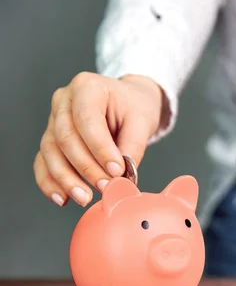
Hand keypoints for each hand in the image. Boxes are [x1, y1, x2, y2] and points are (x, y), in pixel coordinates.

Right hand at [33, 72, 163, 206]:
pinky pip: (43, 162)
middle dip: (85, 167)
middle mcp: (63, 100)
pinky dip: (50, 182)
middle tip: (105, 186)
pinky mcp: (50, 138)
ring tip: (85, 197)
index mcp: (87, 87)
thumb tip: (122, 175)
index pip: (87, 120)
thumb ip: (134, 145)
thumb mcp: (142, 119)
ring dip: (66, 179)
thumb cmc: (134, 107)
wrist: (128, 102)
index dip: (100, 148)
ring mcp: (53, 119)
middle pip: (66, 137)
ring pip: (51, 152)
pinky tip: (62, 198)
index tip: (117, 170)